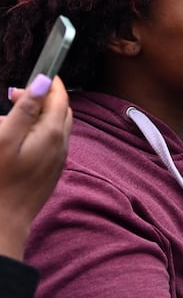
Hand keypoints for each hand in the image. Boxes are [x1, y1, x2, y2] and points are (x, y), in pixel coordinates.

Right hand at [0, 75, 71, 259]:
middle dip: (43, 98)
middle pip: (61, 111)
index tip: (38, 73)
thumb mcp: (3, 139)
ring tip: (14, 116)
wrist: (3, 223)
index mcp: (53, 132)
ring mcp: (58, 159)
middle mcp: (62, 144)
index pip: (60, 97)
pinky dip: (40, 132)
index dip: (50, 83)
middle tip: (15, 96)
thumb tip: (42, 83)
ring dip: (41, 116)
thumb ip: (24, 110)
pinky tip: (19, 139)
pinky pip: (51, 143)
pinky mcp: (50, 171)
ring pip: (57, 127)